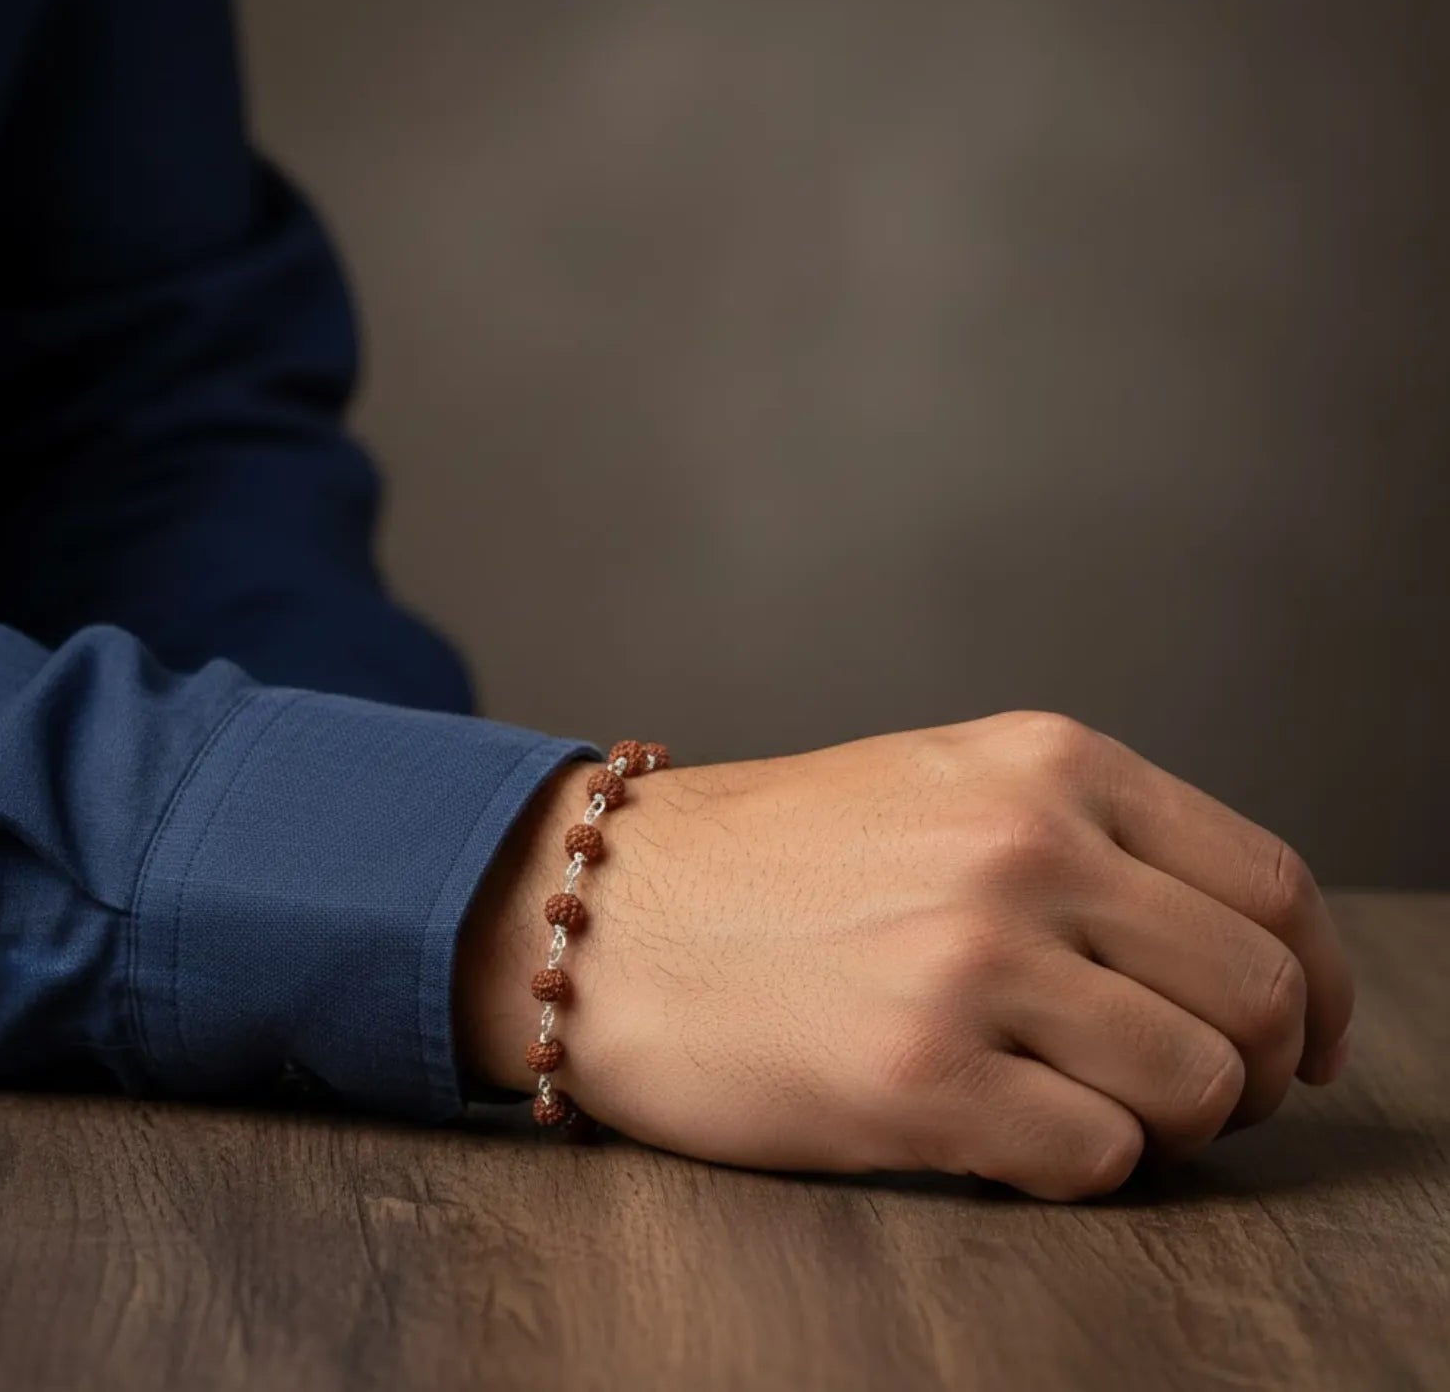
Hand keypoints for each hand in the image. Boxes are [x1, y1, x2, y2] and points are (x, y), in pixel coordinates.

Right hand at [458, 713, 1352, 1198]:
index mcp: (1048, 763)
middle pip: (1257, 992)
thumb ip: (1089, 837)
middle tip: (1200, 1098)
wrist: (611, 911)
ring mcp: (974, 961)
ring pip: (1195, 1086)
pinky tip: (1007, 1134)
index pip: (1269, 883)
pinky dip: (1079, 1166)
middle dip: (1256, 1071)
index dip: (1318, 984)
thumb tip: (1231, 948)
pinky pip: (1098, 1160)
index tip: (1304, 1039)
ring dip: (1169, 1126)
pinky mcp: (920, 1079)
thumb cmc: (774, 860)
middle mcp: (1026, 847)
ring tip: (1092, 1112)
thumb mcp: (945, 785)